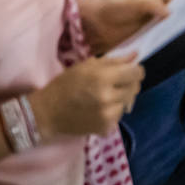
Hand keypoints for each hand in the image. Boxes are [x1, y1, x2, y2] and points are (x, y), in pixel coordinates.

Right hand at [30, 55, 145, 139]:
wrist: (47, 113)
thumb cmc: (65, 84)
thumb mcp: (87, 66)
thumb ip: (114, 61)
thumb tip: (135, 56)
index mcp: (104, 77)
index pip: (136, 73)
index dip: (135, 70)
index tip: (129, 72)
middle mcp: (108, 97)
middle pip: (134, 88)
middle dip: (128, 84)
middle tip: (114, 84)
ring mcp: (107, 114)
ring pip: (127, 103)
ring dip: (120, 99)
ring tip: (103, 97)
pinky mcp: (105, 128)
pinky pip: (118, 117)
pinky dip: (112, 113)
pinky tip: (99, 110)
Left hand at [77, 0, 170, 54]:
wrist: (89, 25)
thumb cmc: (109, 8)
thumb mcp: (130, 3)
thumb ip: (149, 5)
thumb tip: (169, 12)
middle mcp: (148, 10)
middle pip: (168, 11)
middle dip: (179, 14)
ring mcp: (143, 23)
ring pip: (163, 25)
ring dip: (171, 27)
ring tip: (181, 30)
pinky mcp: (138, 36)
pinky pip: (154, 37)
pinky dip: (161, 38)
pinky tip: (165, 41)